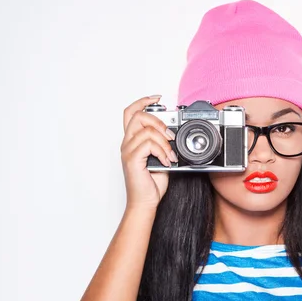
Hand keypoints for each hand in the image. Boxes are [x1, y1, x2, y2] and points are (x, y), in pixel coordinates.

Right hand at [120, 95, 177, 210]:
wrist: (145, 202)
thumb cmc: (152, 183)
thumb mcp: (162, 158)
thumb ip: (163, 144)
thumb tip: (174, 135)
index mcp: (132, 140)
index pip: (131, 112)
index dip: (142, 101)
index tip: (157, 98)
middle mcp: (127, 143)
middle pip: (138, 116)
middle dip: (158, 122)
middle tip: (170, 136)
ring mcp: (128, 151)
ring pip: (147, 131)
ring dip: (164, 142)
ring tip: (170, 156)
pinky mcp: (132, 159)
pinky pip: (148, 145)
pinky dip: (162, 151)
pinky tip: (166, 162)